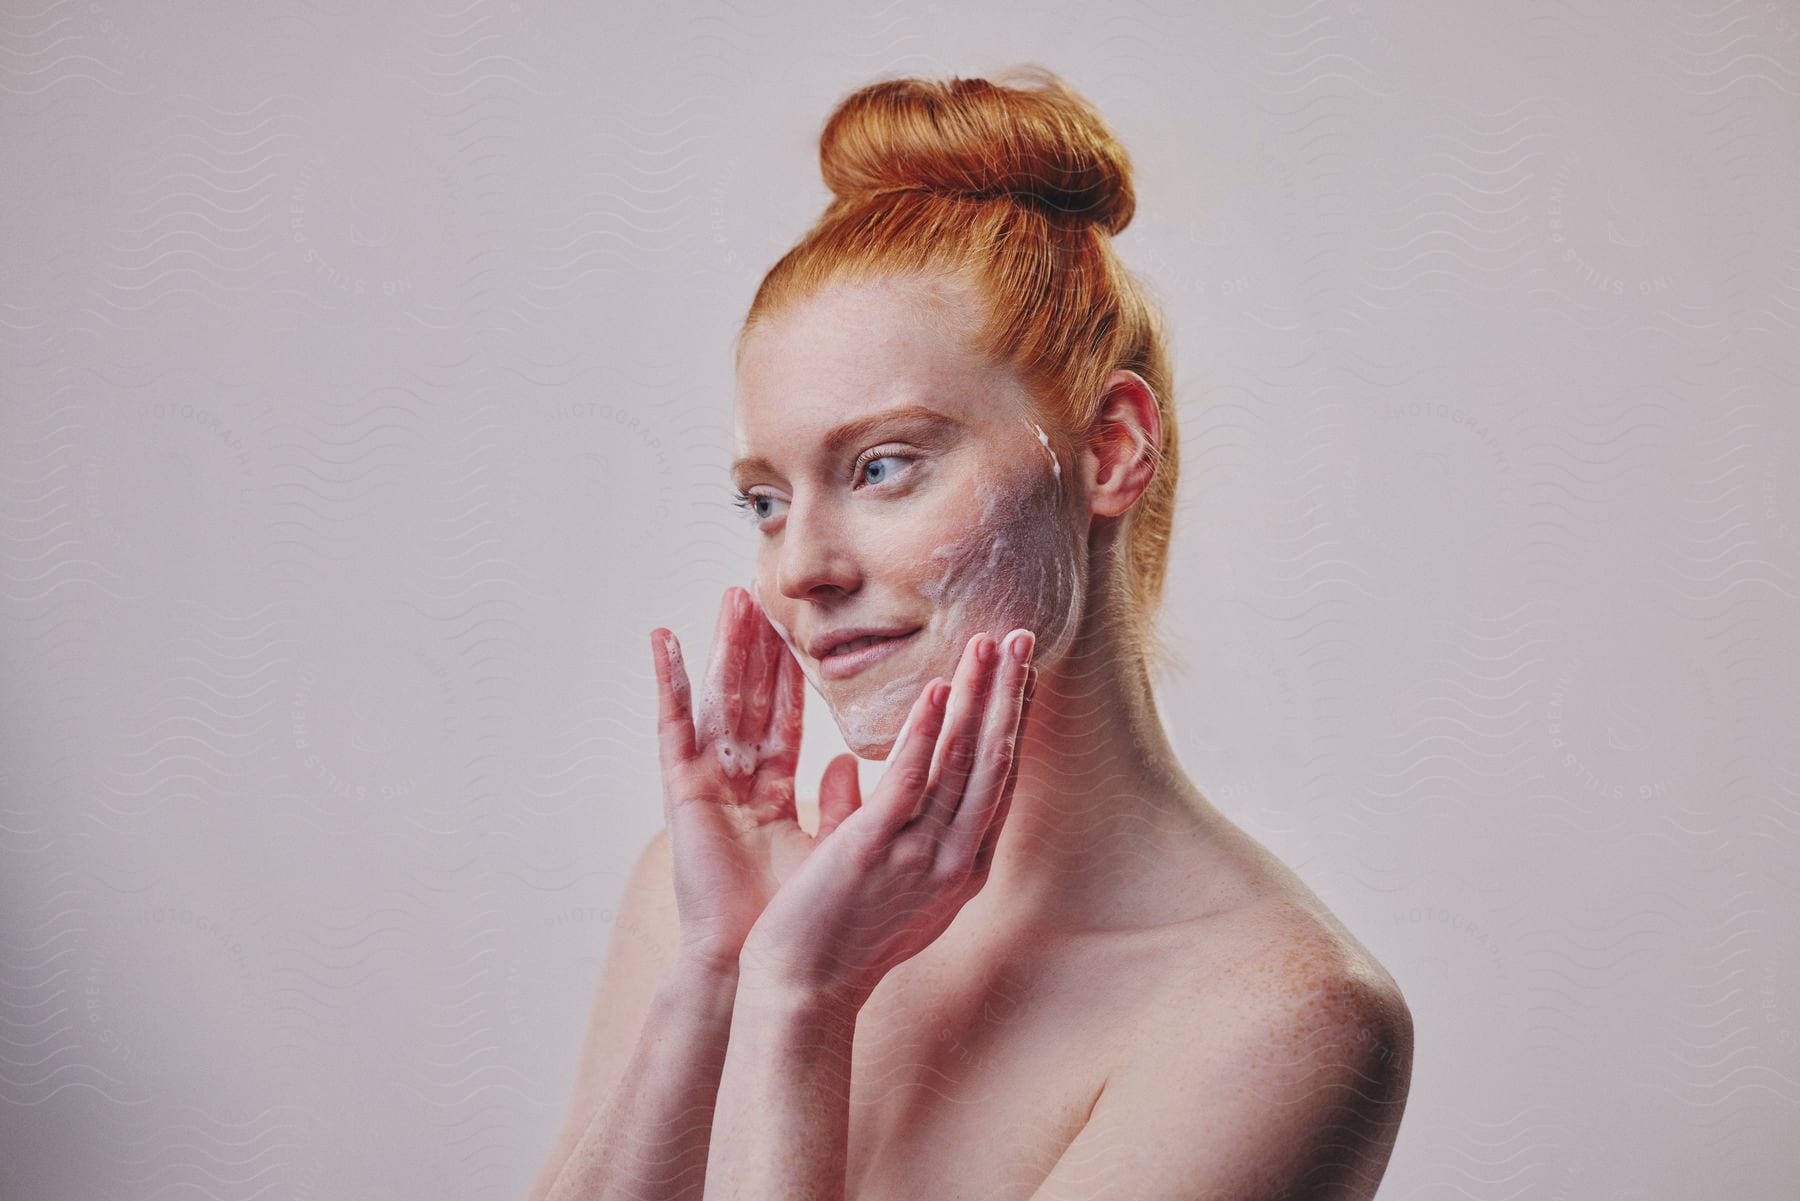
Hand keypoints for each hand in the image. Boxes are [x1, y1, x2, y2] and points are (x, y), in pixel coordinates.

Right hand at [651, 586, 850, 971]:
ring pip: (719, 701)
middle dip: (755, 648)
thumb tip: (852, 762)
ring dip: (723, 649)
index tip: (797, 631)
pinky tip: (664, 639)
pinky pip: (674, 727)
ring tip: (730, 597)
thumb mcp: (829, 846)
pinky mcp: (683, 792)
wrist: (758, 964)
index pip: (783, 720)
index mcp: (770, 795)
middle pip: (749, 700)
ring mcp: (707, 784)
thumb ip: (839, 803)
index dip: (790, 676)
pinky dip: (668, 682)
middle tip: (759, 593)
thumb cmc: (793, 917)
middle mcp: (736, 783)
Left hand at [736, 627, 1038, 1009]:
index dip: (1010, 722)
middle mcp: (953, 859)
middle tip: (1023, 637)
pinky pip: (910, 780)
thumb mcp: (864, 874)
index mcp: (959, 866)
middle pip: (994, 761)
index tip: (1018, 674)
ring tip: (992, 643)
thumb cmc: (833, 938)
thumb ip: (858, 814)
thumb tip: (847, 768)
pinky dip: (927, 733)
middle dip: (1009, 695)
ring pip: (963, 761)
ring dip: (979, 697)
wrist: (804, 992)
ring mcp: (920, 855)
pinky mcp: (877, 849)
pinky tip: (939, 691)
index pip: (996, 780)